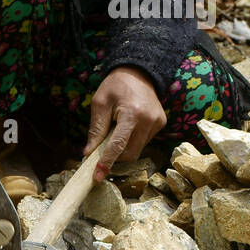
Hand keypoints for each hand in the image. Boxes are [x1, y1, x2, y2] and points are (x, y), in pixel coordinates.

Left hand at [83, 67, 165, 182]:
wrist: (139, 72)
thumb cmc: (116, 85)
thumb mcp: (100, 103)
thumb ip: (96, 129)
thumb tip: (88, 153)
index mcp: (132, 113)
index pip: (119, 145)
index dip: (107, 162)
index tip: (97, 176)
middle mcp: (149, 120)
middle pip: (130, 153)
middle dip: (115, 157)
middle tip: (101, 152)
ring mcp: (158, 123)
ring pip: (138, 150)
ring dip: (124, 149)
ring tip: (116, 132)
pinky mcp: (161, 124)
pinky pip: (144, 142)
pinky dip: (133, 141)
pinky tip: (128, 128)